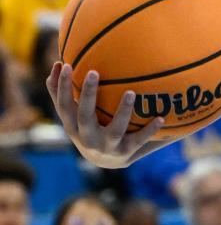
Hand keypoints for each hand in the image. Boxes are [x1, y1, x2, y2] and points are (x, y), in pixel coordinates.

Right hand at [47, 63, 163, 168]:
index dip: (61, 87)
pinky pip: (139, 140)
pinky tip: (161, 118)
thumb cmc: (88, 128)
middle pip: (85, 116)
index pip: (63, 106)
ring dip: (123, 111)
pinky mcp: (126, 152)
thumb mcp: (74, 115)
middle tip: (93, 72)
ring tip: (130, 92)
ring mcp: (107, 147)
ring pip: (115, 129)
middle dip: (88, 95)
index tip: (64, 65)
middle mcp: (88, 139)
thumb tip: (55, 63)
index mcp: (73, 127)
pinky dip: (150, 130)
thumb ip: (62, 93)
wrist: (107, 162)